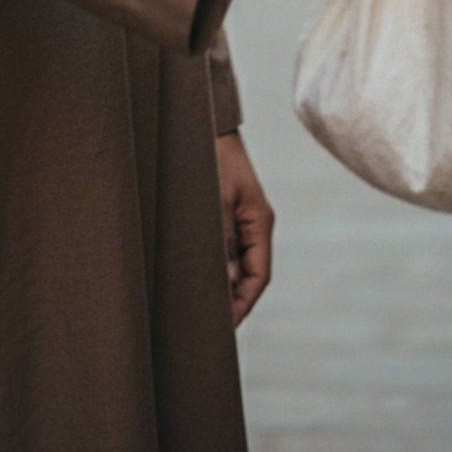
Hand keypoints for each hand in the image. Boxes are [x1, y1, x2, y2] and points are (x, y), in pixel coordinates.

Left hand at [215, 131, 272, 327]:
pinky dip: (209, 265)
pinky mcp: (220, 216)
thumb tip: (225, 280)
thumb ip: (222, 239)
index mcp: (260, 222)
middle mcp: (252, 226)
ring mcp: (237, 222)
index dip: (244, 302)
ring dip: (218, 284)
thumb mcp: (216, 199)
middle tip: (208, 326)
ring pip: (231, 264)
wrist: (202, 126)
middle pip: (246, 274)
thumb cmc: (212, 158)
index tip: (226, 324)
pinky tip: (191, 277)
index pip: (259, 275)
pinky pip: (219, 249)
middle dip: (231, 301)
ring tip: (196, 309)